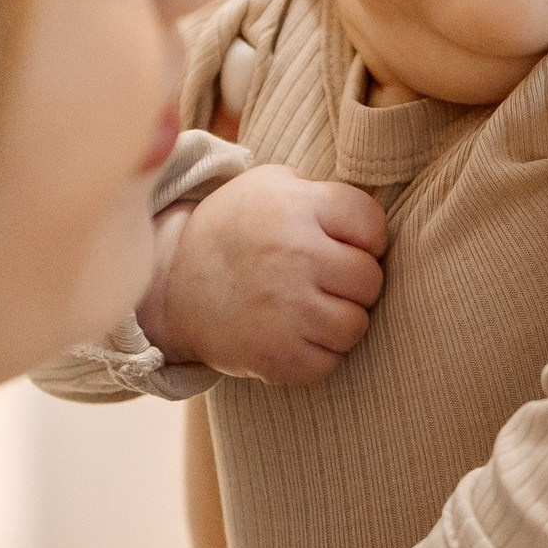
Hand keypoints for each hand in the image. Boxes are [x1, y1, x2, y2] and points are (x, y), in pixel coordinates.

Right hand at [137, 164, 386, 384]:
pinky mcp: (277, 357)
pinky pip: (330, 361)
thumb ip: (323, 192)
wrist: (171, 283)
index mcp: (299, 207)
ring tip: (308, 308)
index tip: (340, 244)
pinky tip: (292, 334)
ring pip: (356, 325)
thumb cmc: (236, 229)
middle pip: (371, 279)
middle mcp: (296, 255)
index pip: (373, 226)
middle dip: (352, 281)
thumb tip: (376, 222)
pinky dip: (317, 354)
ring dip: (339, 320)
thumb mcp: (272, 185)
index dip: (364, 238)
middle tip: (321, 280)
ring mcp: (287, 310)